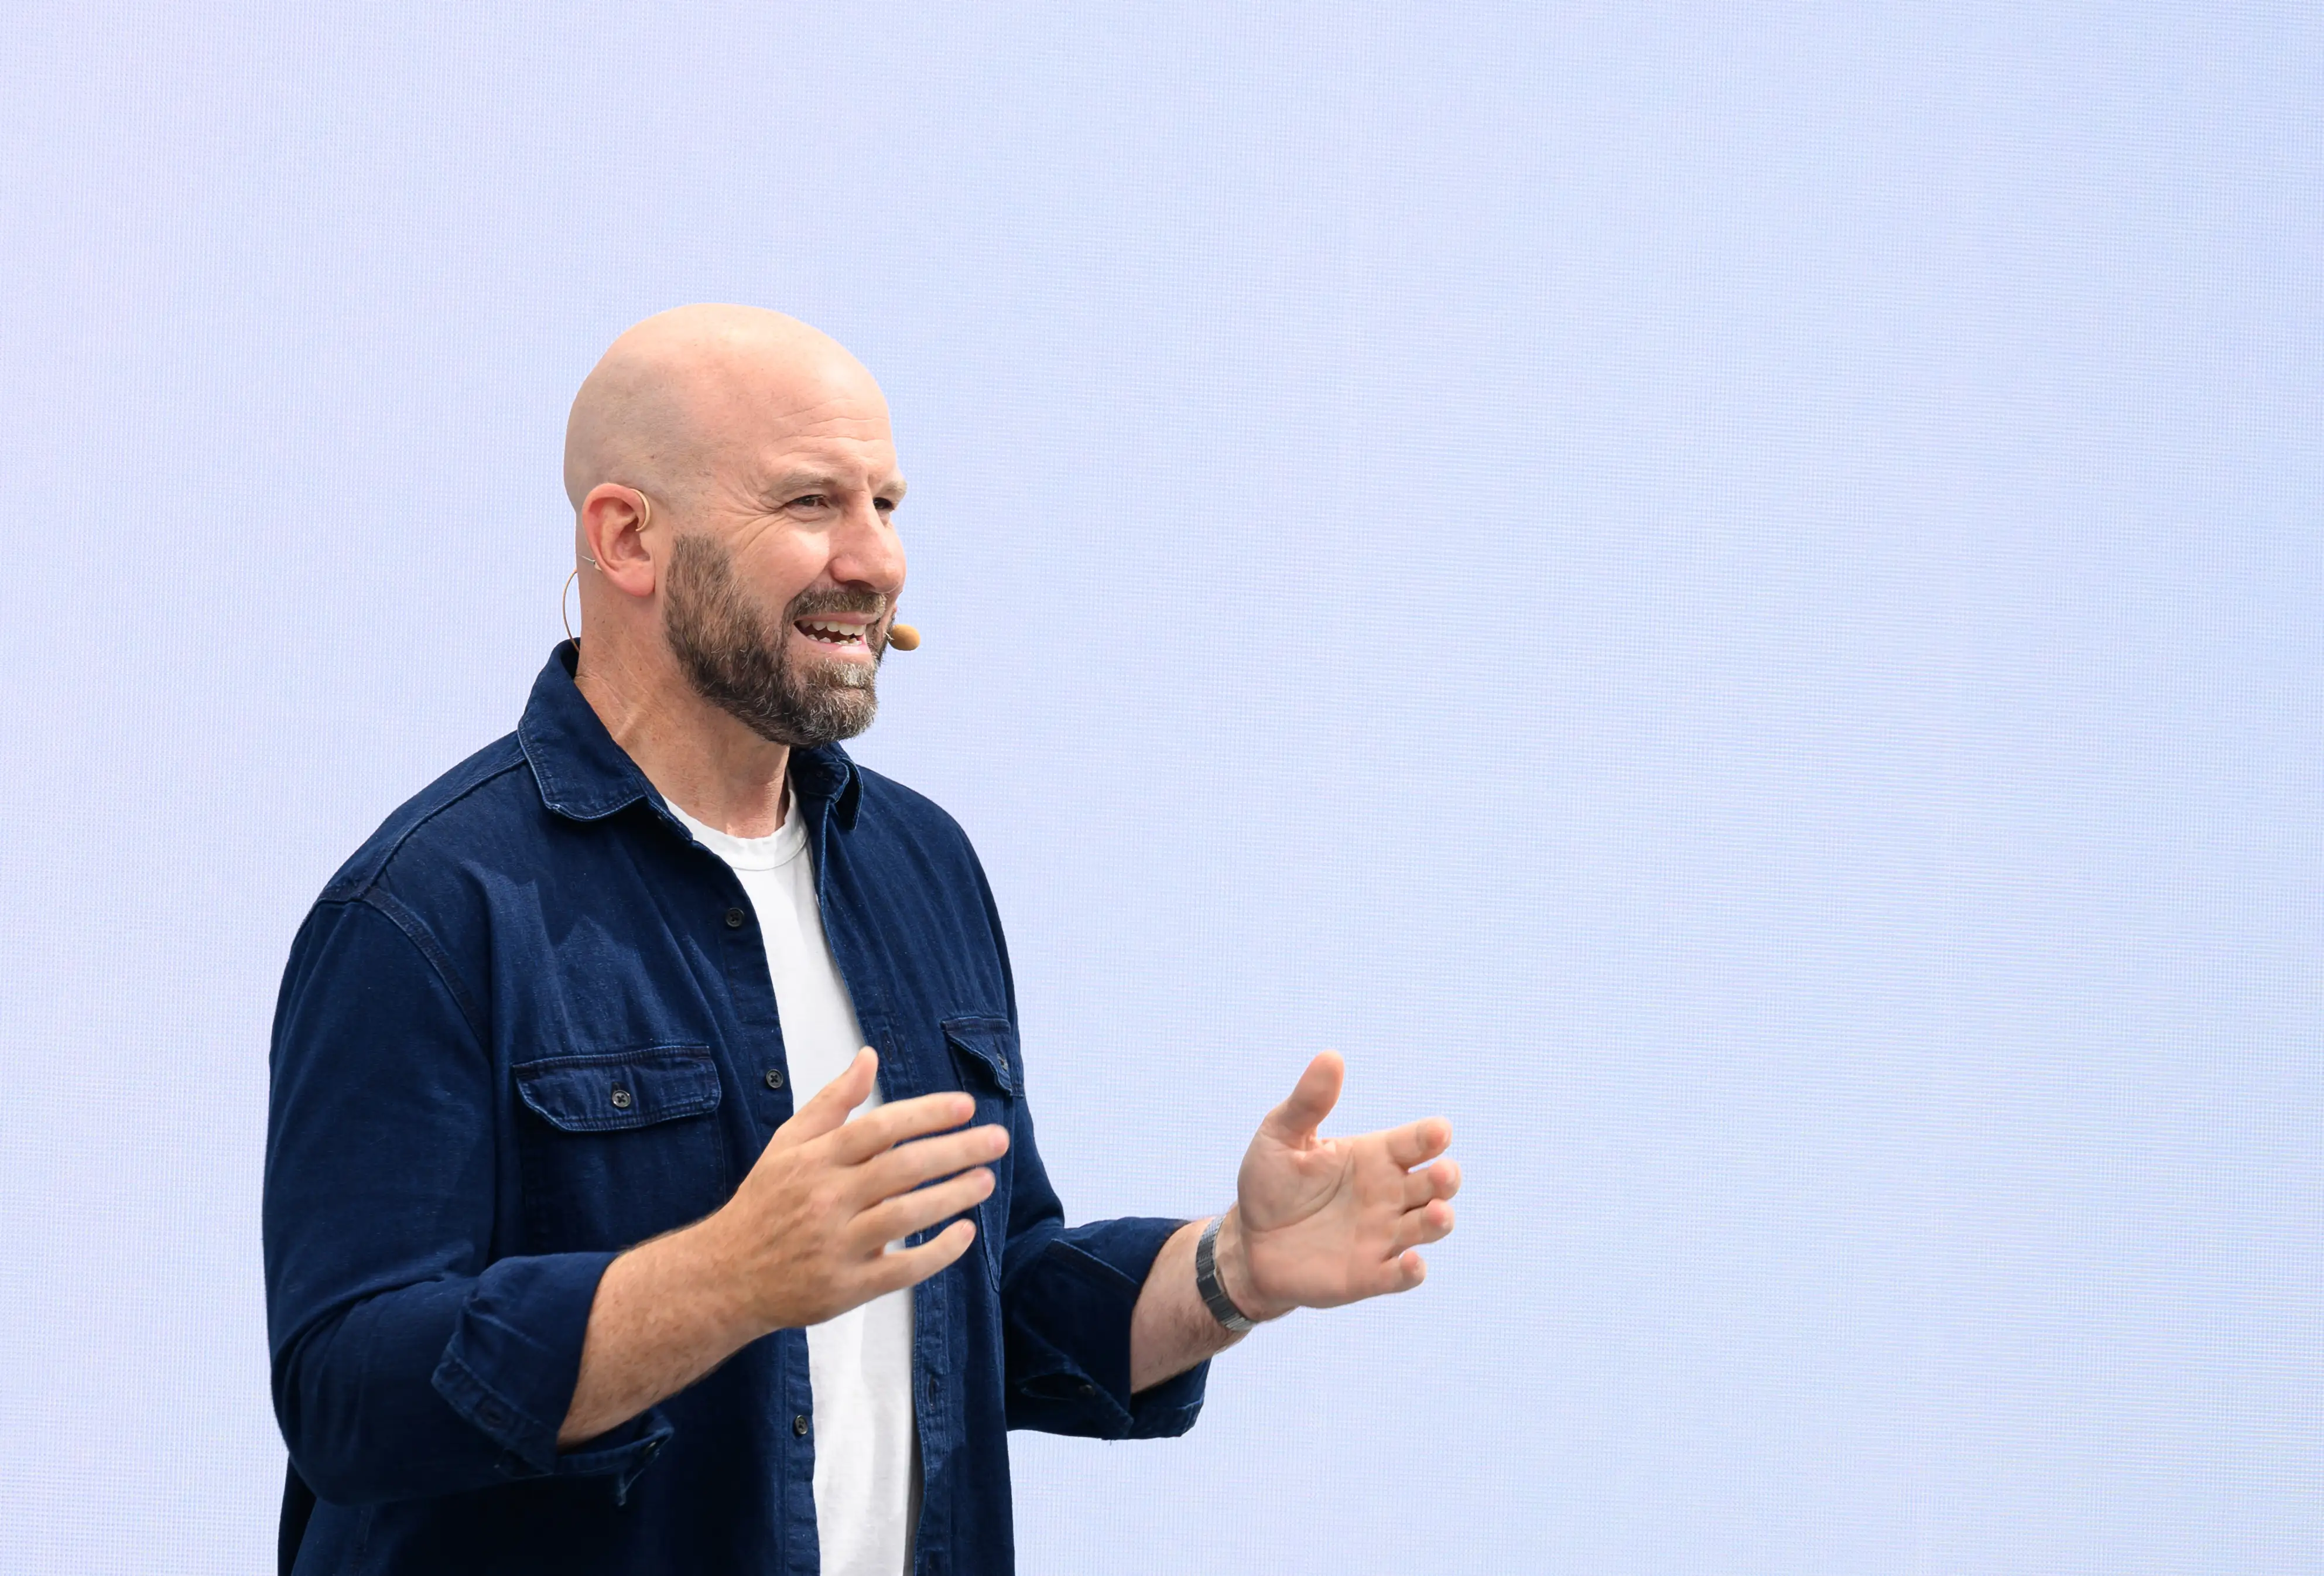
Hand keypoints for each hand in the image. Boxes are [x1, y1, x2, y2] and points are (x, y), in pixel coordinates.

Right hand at [698, 1047, 1005, 1333]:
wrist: (724, 1277)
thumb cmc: (766, 1203)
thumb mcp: (788, 1143)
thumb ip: (832, 1101)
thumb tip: (869, 1057)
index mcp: (815, 1160)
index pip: (880, 1127)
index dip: (926, 1114)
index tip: (966, 1106)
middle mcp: (826, 1199)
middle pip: (903, 1168)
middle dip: (957, 1150)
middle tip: (998, 1139)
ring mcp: (837, 1245)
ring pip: (907, 1215)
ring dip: (954, 1196)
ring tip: (986, 1180)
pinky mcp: (846, 1287)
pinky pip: (902, 1269)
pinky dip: (938, 1252)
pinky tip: (965, 1233)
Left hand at [1220, 1052, 1458, 1320]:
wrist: (1248, 1243)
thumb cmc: (1270, 1184)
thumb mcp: (1280, 1136)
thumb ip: (1308, 1102)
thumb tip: (1331, 1056)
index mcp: (1375, 1156)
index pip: (1417, 1142)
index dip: (1431, 1136)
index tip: (1438, 1132)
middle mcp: (1389, 1195)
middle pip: (1436, 1184)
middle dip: (1446, 1178)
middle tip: (1442, 1174)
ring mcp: (1383, 1236)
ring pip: (1429, 1227)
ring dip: (1439, 1220)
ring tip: (1437, 1213)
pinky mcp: (1370, 1274)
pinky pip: (1402, 1275)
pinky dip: (1412, 1270)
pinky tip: (1410, 1262)